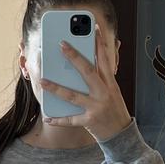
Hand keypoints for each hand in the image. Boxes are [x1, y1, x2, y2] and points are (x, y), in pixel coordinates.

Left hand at [40, 24, 132, 141]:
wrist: (122, 135)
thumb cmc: (114, 109)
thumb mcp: (113, 91)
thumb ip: (104, 76)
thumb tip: (99, 58)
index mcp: (110, 84)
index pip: (105, 59)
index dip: (100, 43)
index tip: (93, 28)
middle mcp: (104, 93)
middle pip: (88, 72)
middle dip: (74, 57)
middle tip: (61, 44)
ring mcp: (96, 107)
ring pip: (73, 96)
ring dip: (56, 88)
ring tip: (42, 81)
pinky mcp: (90, 121)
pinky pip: (71, 120)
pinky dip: (58, 120)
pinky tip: (47, 117)